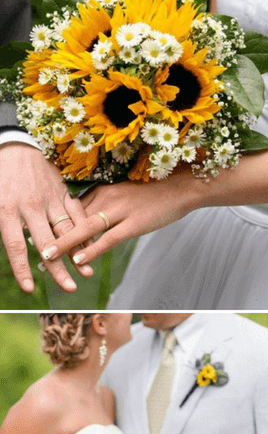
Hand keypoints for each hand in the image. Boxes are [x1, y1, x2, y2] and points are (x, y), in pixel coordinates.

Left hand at [0, 144, 94, 292]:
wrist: (15, 145)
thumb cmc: (0, 175)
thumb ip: (2, 226)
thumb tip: (10, 245)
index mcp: (7, 209)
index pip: (15, 245)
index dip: (22, 268)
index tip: (29, 289)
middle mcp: (30, 207)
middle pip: (46, 243)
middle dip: (58, 269)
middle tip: (69, 289)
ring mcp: (49, 199)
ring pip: (65, 230)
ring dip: (77, 253)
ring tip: (86, 273)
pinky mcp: (62, 192)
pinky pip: (76, 213)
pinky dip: (85, 231)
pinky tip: (92, 247)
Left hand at [48, 170, 199, 267]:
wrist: (183, 186)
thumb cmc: (156, 191)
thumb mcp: (125, 193)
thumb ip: (107, 204)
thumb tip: (90, 220)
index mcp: (104, 188)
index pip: (73, 208)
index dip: (57, 222)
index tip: (41, 233)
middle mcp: (107, 197)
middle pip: (74, 218)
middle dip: (55, 235)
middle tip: (38, 249)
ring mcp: (120, 210)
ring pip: (86, 229)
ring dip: (66, 244)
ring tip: (48, 258)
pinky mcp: (134, 223)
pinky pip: (108, 238)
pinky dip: (92, 249)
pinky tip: (80, 259)